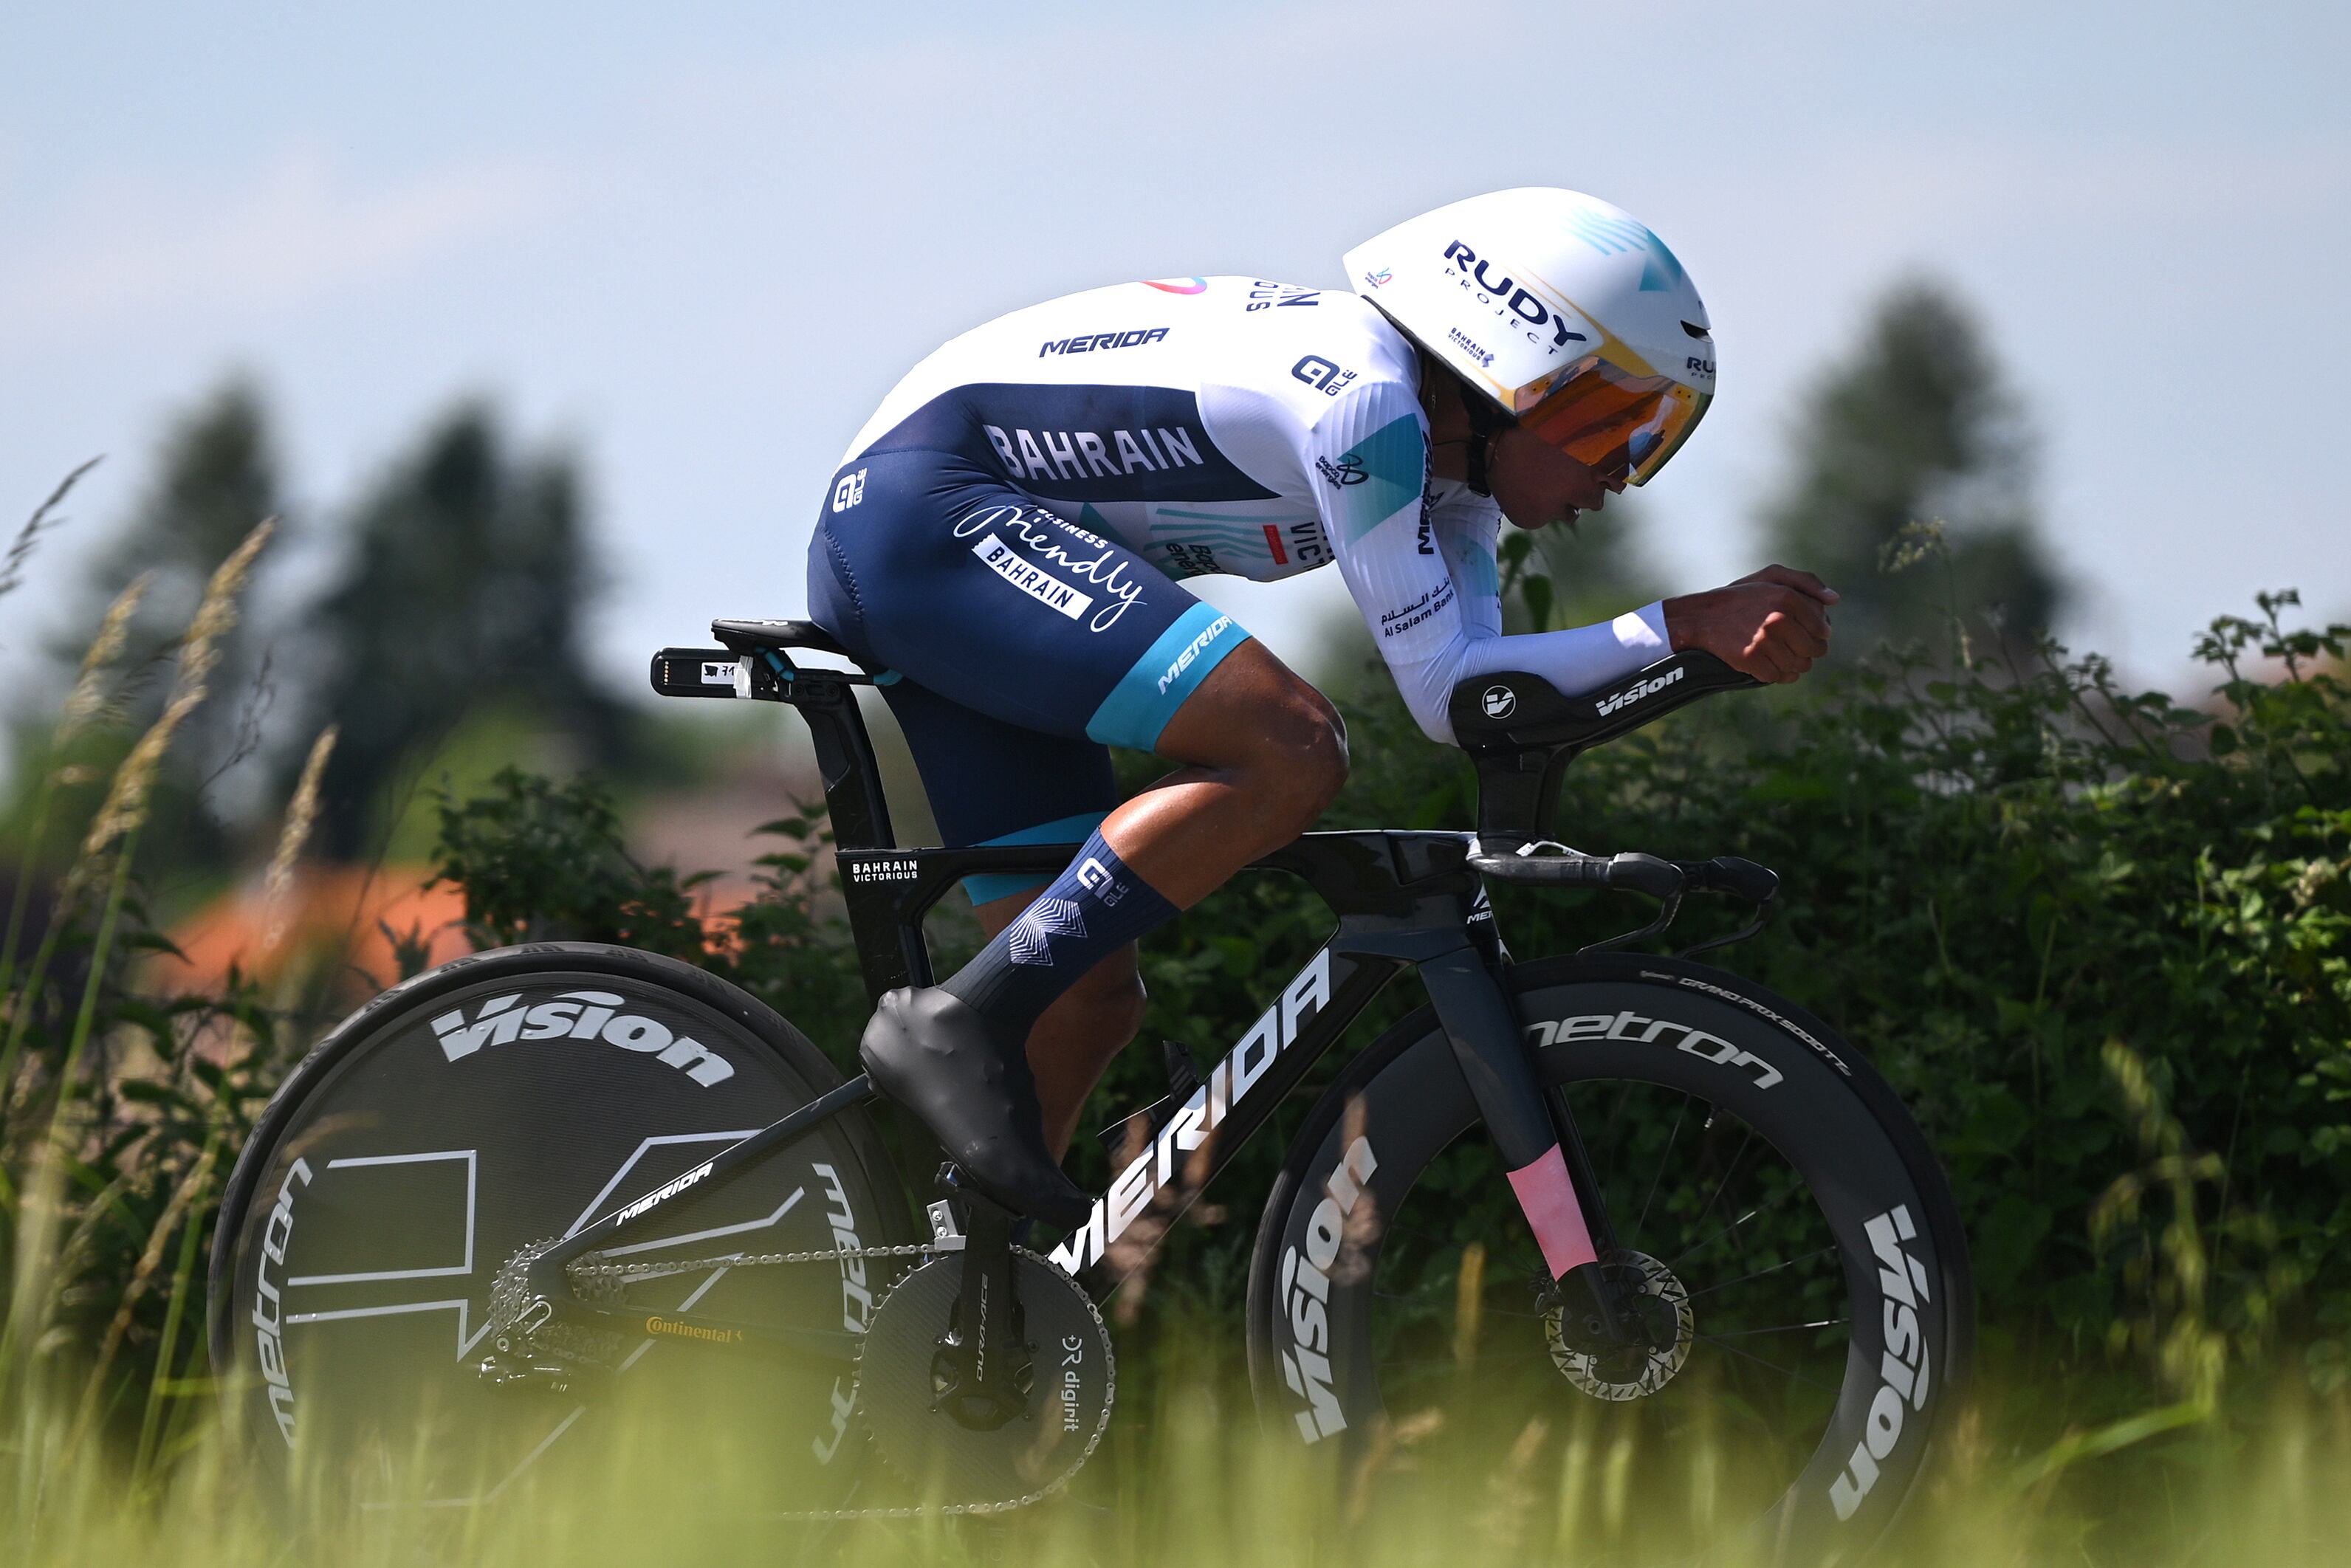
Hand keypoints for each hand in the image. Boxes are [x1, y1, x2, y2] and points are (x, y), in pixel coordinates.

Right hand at [1661, 565, 1838, 682]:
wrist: (1703, 617)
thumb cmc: (1742, 596)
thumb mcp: (1772, 576)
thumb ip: (1807, 582)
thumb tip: (1834, 599)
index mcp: (1787, 597)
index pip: (1822, 628)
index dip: (1819, 635)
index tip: (1807, 635)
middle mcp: (1777, 618)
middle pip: (1814, 650)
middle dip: (1808, 653)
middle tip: (1795, 649)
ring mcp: (1763, 640)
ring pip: (1798, 666)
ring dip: (1794, 666)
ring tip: (1782, 657)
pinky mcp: (1749, 659)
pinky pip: (1777, 677)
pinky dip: (1777, 675)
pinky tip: (1770, 665)